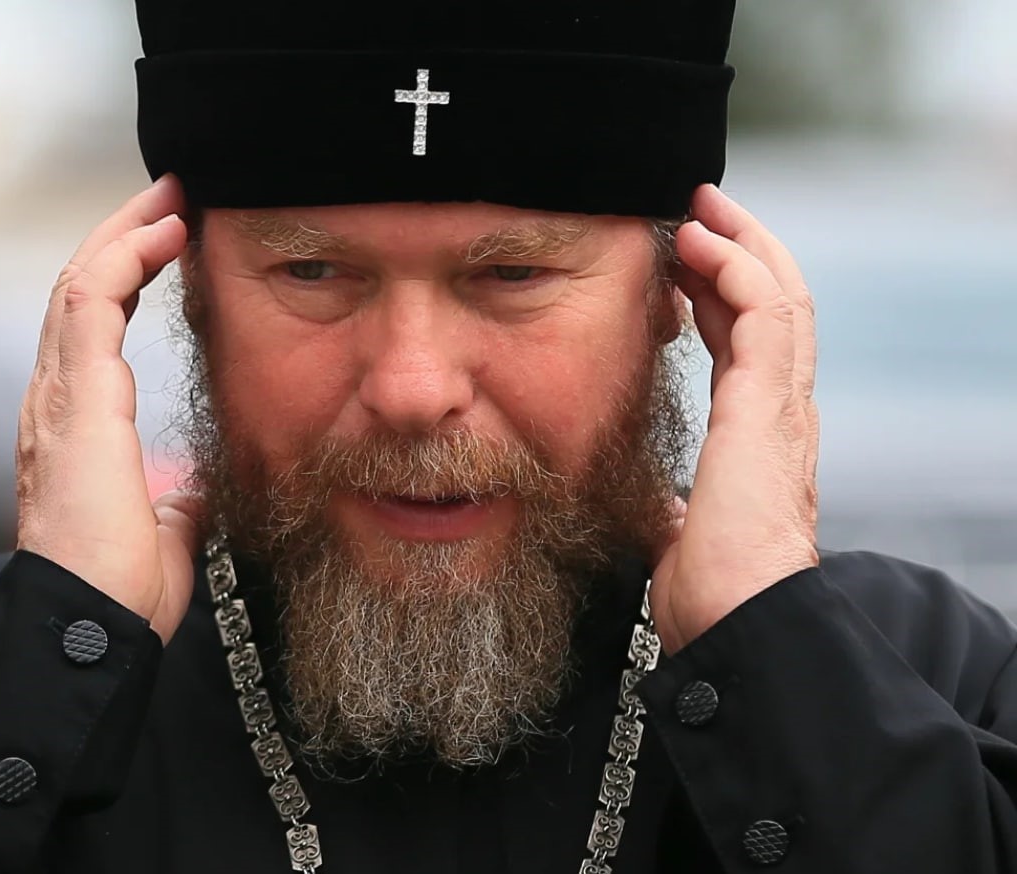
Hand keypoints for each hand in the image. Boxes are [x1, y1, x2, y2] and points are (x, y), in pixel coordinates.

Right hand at [15, 175, 204, 643]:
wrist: (91, 627)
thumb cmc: (118, 594)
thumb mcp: (163, 536)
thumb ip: (172, 505)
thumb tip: (188, 496)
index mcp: (77, 429)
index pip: (94, 331)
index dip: (129, 280)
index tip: (172, 245)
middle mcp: (56, 403)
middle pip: (81, 293)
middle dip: (125, 238)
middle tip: (172, 199)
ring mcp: (57, 398)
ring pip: (80, 285)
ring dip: (125, 234)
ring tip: (172, 197)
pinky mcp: (73, 400)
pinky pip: (89, 304)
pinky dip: (124, 259)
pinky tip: (165, 234)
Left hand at [651, 184, 819, 654]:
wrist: (736, 623)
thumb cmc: (712, 592)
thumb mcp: (679, 528)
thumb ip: (674, 504)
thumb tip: (657, 504)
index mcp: (758, 435)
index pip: (746, 344)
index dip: (718, 296)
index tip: (682, 264)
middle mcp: (779, 411)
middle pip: (771, 307)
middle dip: (734, 252)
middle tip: (696, 211)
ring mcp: (781, 405)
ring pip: (777, 296)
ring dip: (739, 244)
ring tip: (700, 207)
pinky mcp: (770, 404)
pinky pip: (768, 313)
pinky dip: (738, 269)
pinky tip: (702, 244)